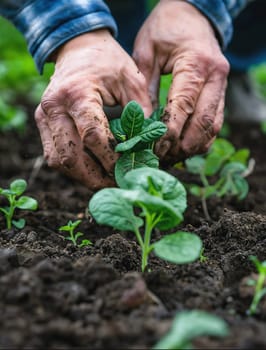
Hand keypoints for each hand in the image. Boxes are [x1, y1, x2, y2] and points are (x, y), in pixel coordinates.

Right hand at [35, 29, 151, 189]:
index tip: (129, 169)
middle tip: (117, 185)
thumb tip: (147, 146)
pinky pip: (54, 155)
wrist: (78, 48)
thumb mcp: (132, 79)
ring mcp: (44, 116)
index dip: (111, 158)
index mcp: (77, 93)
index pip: (93, 136)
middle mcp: (54, 107)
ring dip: (82, 176)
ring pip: (59, 161)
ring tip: (106, 181)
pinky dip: (73, 168)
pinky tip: (92, 170)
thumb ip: (141, 111)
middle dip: (95, 177)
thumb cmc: (107, 62)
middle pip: (71, 156)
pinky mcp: (44, 123)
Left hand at [133, 0, 229, 163]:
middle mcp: (215, 77)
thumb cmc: (165, 29)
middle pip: (203, 123)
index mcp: (197, 64)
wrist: (191, 14)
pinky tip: (183, 147)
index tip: (153, 148)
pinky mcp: (220, 93)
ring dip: (192, 146)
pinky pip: (215, 123)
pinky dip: (201, 139)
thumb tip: (142, 124)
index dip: (168, 133)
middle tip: (161, 158)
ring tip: (170, 157)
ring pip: (213, 127)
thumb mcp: (147, 52)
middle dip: (182, 146)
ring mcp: (221, 86)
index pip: (184, 107)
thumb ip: (145, 88)